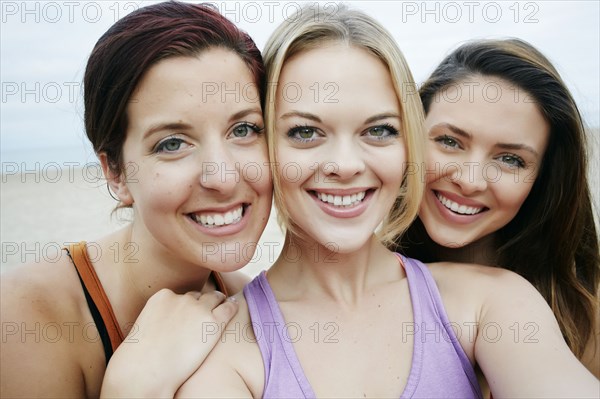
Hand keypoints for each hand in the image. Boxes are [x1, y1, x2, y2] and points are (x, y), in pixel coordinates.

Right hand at [100, 289, 237, 397]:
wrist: (146, 370)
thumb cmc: (142, 357)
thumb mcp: (147, 327)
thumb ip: (161, 318)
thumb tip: (171, 325)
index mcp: (163, 296)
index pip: (182, 296)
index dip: (189, 305)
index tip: (192, 313)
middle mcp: (182, 298)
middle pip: (199, 296)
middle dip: (204, 303)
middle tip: (209, 312)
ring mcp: (198, 308)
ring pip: (215, 298)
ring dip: (219, 302)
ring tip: (225, 306)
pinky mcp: (213, 322)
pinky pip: (228, 308)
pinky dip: (232, 306)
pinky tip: (235, 307)